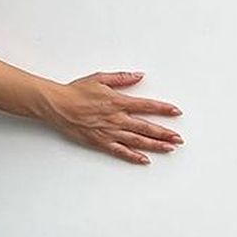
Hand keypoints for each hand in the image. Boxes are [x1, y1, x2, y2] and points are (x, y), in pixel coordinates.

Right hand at [40, 71, 183, 165]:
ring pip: (137, 140)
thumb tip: (139, 76)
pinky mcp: (100, 142)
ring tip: (169, 148)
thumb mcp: (100, 78)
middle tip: (179, 138)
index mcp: (117, 101)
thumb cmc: (76, 91)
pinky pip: (120, 151)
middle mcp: (116, 118)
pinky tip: (144, 160)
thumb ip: (122, 78)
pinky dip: (133, 156)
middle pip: (146, 127)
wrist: (57, 105)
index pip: (146, 106)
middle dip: (165, 133)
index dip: (163, 109)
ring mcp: (109, 132)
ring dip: (155, 145)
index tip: (176, 111)